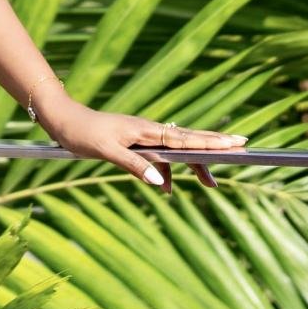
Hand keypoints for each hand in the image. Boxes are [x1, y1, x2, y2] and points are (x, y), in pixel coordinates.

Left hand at [37, 96, 245, 194]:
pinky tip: (168, 188)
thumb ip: (133, 165)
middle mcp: (149, 131)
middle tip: (244, 149)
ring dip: (193, 164)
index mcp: (147, 131)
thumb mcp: (106, 151)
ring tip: (211, 182)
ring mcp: (143, 137)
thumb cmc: (83, 133)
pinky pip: (159, 157)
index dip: (212, 143)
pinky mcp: (135, 143)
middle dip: (215, 146)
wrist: (64, 120)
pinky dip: (168, 171)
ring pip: (176, 150)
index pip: (186, 139)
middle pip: (190, 140)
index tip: (236, 143)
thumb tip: (160, 182)